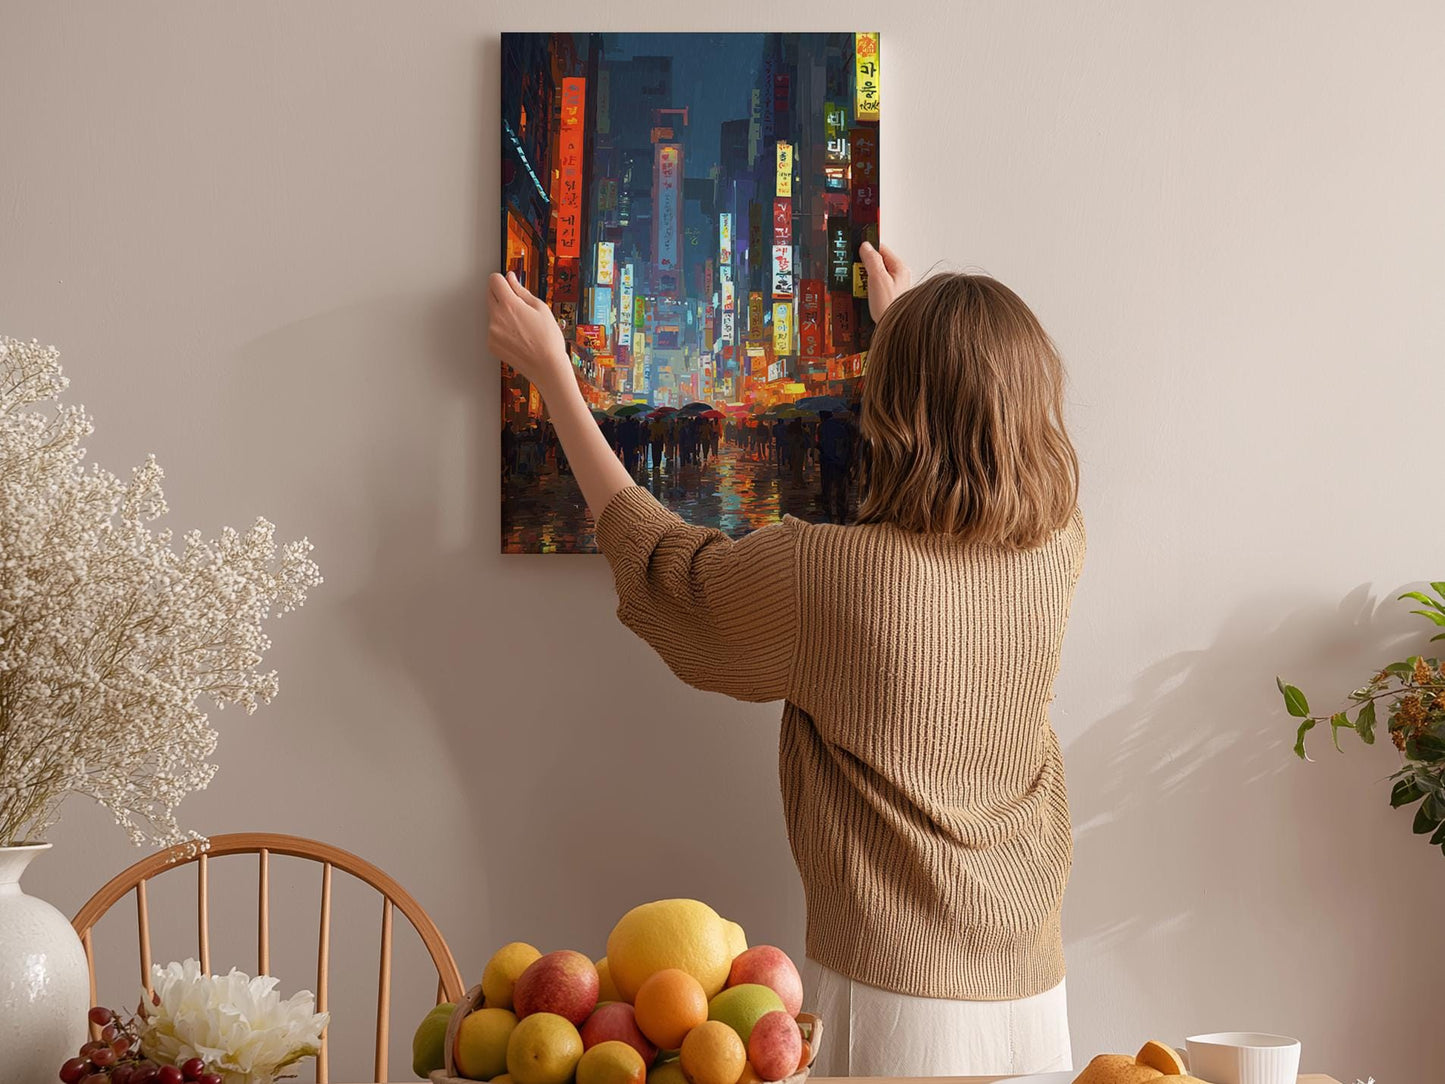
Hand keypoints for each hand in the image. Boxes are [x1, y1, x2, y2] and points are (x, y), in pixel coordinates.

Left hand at [487, 271, 569, 388]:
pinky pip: (493, 329)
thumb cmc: (548, 340)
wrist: (547, 367)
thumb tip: (511, 279)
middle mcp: (496, 317)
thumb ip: (521, 290)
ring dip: (502, 313)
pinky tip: (518, 336)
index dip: (503, 280)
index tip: (509, 284)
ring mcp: (492, 332)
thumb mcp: (540, 308)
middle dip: (501, 294)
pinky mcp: (491, 344)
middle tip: (518, 305)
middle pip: (489, 294)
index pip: (494, 280)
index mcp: (509, 305)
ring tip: (522, 325)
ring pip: (492, 313)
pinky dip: (501, 329)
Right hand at [858, 241, 911, 322]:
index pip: (881, 249)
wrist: (895, 331)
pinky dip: (866, 291)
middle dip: (863, 268)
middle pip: (877, 263)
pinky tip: (862, 297)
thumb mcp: (878, 279)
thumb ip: (872, 260)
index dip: (867, 249)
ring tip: (859, 288)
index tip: (855, 252)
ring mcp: (893, 288)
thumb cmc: (890, 307)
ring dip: (863, 281)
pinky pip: (874, 289)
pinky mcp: (887, 298)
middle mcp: (898, 277)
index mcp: (899, 268)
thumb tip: (866, 246)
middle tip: (856, 275)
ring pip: (874, 277)